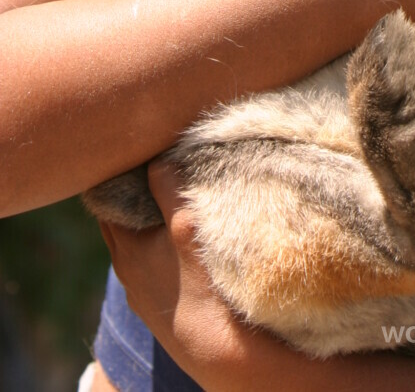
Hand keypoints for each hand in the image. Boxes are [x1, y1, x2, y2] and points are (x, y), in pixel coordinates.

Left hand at [99, 161, 266, 391]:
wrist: (222, 354)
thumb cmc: (204, 289)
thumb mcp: (186, 227)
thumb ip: (169, 189)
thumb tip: (157, 157)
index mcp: (125, 247)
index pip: (107, 198)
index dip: (121, 171)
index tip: (140, 146)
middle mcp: (127, 269)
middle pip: (121, 218)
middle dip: (136, 191)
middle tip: (159, 160)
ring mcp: (144, 288)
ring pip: (139, 239)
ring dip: (153, 215)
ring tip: (177, 190)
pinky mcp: (163, 301)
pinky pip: (154, 259)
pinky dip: (163, 239)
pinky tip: (187, 232)